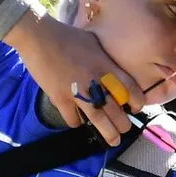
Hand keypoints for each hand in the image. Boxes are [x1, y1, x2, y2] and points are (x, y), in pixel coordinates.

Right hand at [5, 12, 147, 146]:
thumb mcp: (94, 41)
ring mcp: (77, 91)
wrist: (38, 36)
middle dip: (123, 123)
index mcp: (106, 66)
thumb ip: (105, 58)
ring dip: (108, 133)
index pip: (130, 88)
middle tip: (124, 129)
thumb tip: (113, 67)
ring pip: (98, 119)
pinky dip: (77, 122)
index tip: (136, 108)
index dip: (137, 101)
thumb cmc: (67, 35)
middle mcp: (95, 81)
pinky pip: (72, 118)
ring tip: (114, 141)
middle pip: (116, 109)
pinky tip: (79, 122)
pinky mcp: (60, 98)